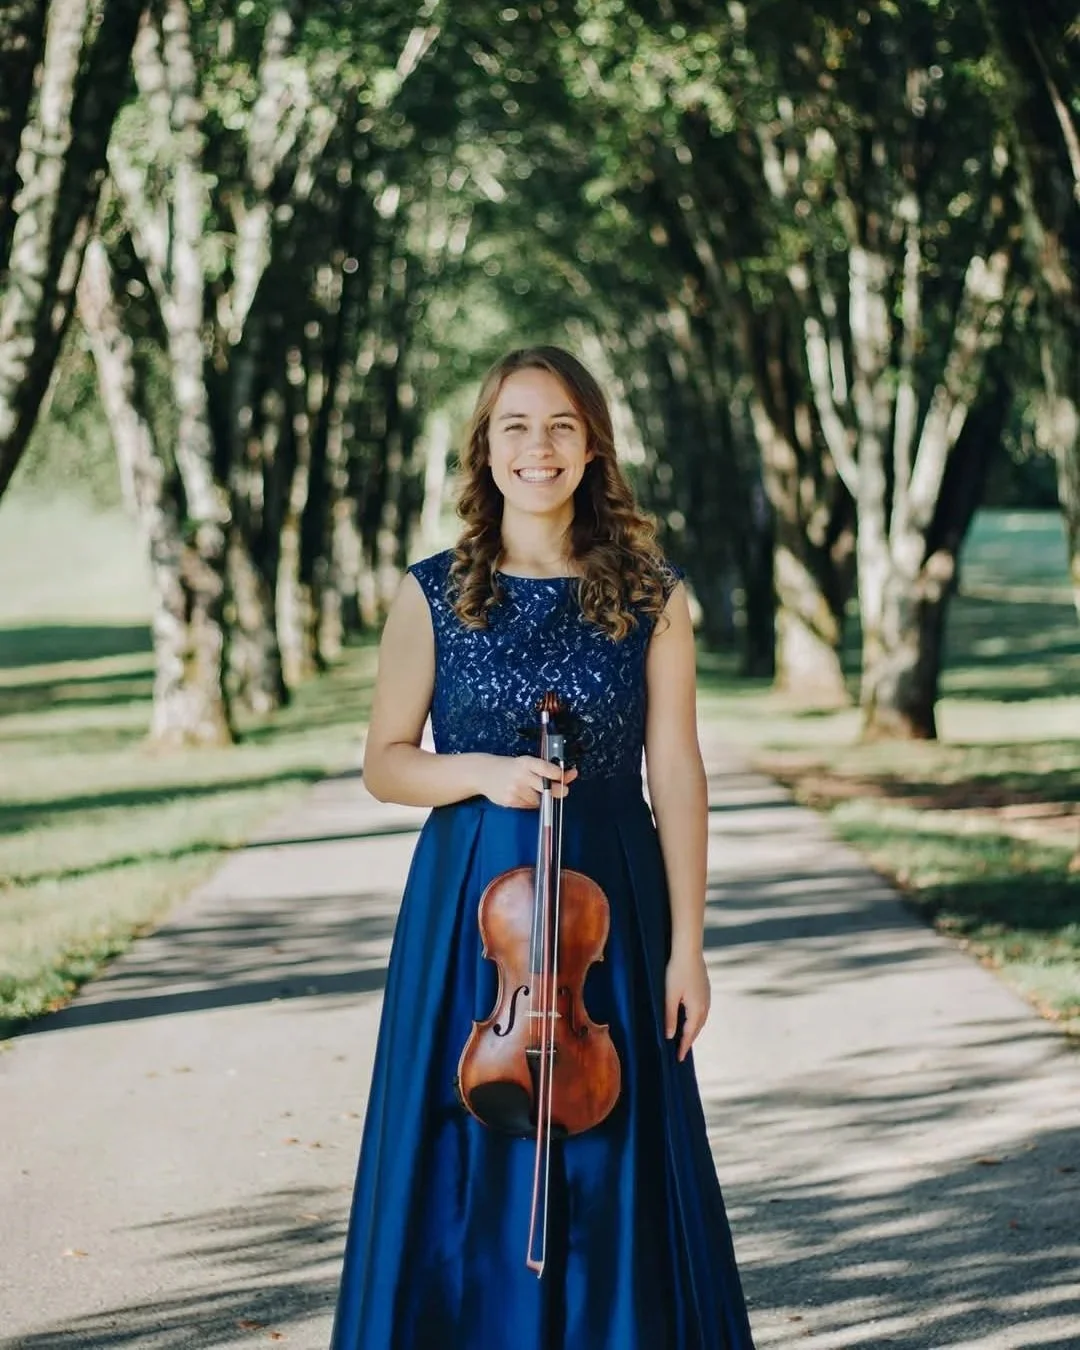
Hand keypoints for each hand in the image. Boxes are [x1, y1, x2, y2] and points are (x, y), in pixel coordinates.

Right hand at [477, 755, 577, 808]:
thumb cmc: (510, 767)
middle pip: (547, 787)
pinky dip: (530, 802)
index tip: (566, 776)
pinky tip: (521, 794)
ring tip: (530, 789)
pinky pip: (529, 806)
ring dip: (540, 797)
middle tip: (563, 790)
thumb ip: (549, 769)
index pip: (547, 769)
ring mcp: (515, 789)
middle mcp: (521, 776)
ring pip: (539, 799)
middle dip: (558, 790)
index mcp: (526, 762)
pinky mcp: (510, 801)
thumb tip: (572, 774)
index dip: (559, 774)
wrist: (483, 773)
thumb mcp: (527, 763)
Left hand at [665, 944, 709, 1062]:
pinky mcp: (705, 990)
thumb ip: (670, 1017)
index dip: (683, 1047)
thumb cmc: (676, 972)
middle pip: (697, 1029)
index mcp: (696, 1010)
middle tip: (681, 1052)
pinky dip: (695, 1019)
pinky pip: (701, 1010)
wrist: (688, 951)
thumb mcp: (670, 996)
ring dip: (693, 1030)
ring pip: (700, 1020)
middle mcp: (705, 1006)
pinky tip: (690, 1017)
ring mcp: (707, 997)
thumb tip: (670, 1036)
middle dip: (689, 1040)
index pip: (689, 1034)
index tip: (678, 1059)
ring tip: (685, 1038)